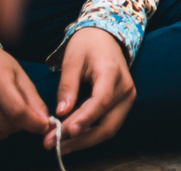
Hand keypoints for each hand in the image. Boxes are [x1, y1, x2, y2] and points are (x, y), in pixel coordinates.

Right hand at [0, 41, 50, 146]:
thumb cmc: (1, 67)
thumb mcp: (22, 77)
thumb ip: (34, 101)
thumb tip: (44, 125)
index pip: (16, 110)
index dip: (33, 123)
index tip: (43, 126)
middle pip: (4, 124)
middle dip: (18, 126)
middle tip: (20, 116)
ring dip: (4, 133)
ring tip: (6, 118)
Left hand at [49, 27, 135, 153]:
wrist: (106, 37)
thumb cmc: (87, 45)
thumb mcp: (72, 61)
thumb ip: (67, 87)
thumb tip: (61, 113)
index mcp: (112, 73)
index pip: (101, 101)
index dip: (83, 119)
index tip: (63, 131)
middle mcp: (125, 89)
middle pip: (107, 124)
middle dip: (80, 139)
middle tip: (53, 144)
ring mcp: (127, 98)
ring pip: (109, 129)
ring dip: (84, 140)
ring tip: (59, 145)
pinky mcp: (123, 104)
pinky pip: (108, 124)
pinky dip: (89, 134)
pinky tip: (70, 137)